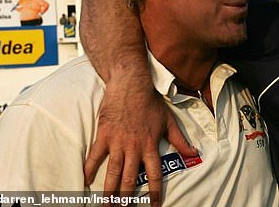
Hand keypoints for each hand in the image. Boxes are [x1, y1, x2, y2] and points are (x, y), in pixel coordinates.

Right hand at [84, 79, 196, 205]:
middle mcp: (134, 147)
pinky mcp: (104, 135)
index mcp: (150, 145)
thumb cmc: (151, 102)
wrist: (131, 85)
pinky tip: (85, 181)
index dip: (154, 192)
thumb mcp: (169, 121)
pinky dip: (89, 168)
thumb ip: (180, 140)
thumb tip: (193, 153)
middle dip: (127, 198)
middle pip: (129, 178)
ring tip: (107, 205)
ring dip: (109, 191)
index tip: (154, 206)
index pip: (154, 174)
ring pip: (112, 172)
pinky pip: (95, 155)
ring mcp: (117, 142)